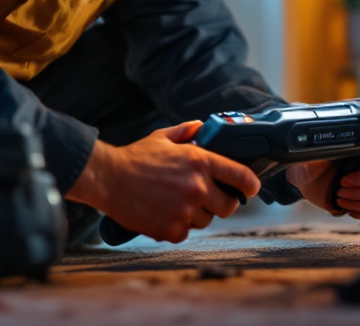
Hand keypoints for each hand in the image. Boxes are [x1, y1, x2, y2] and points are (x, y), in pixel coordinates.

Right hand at [65, 120, 260, 242]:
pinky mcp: (171, 229)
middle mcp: (196, 187)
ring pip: (206, 220)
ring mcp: (184, 210)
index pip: (241, 176)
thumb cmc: (135, 157)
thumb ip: (187, 131)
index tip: (251, 188)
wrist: (108, 179)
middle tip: (212, 199)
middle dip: (224, 203)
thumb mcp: (163, 138)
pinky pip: (185, 232)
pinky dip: (177, 226)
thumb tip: (202, 126)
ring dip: (197, 214)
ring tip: (177, 203)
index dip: (251, 184)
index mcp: (199, 161)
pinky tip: (164, 213)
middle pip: (229, 206)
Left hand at [285, 139, 359, 218]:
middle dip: (359, 185)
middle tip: (339, 185)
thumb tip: (327, 143)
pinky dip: (358, 210)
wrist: (309, 179)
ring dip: (356, 198)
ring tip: (338, 196)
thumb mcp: (317, 154)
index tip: (347, 176)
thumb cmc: (314, 161)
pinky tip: (345, 206)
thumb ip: (324, 148)